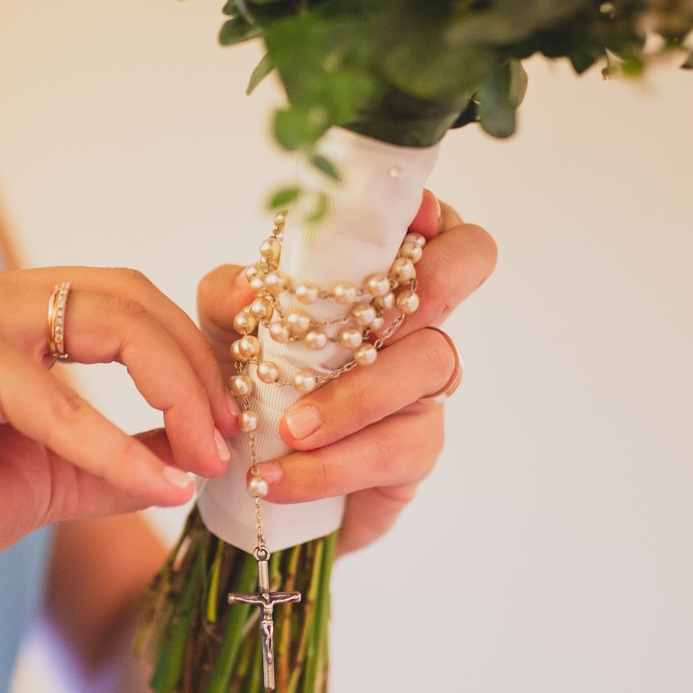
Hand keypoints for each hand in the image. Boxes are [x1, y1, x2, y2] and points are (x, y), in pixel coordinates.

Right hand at [0, 267, 237, 623]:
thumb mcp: (54, 475)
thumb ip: (122, 454)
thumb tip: (198, 453)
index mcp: (10, 311)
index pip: (128, 302)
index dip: (190, 355)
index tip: (226, 424)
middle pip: (131, 298)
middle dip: (196, 367)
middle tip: (229, 437)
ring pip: (113, 324)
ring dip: (176, 391)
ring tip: (206, 456)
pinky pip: (65, 404)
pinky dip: (120, 448)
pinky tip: (160, 486)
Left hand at [196, 190, 497, 554]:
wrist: (243, 471)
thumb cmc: (250, 380)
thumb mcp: (222, 332)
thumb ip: (229, 297)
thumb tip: (251, 290)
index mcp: (378, 270)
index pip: (433, 216)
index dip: (432, 213)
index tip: (407, 224)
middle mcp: (415, 313)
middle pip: (469, 262)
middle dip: (429, 282)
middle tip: (369, 323)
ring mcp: (425, 382)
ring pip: (431, 360)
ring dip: (357, 397)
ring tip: (291, 431)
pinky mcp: (416, 449)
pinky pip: (395, 448)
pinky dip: (331, 467)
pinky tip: (279, 479)